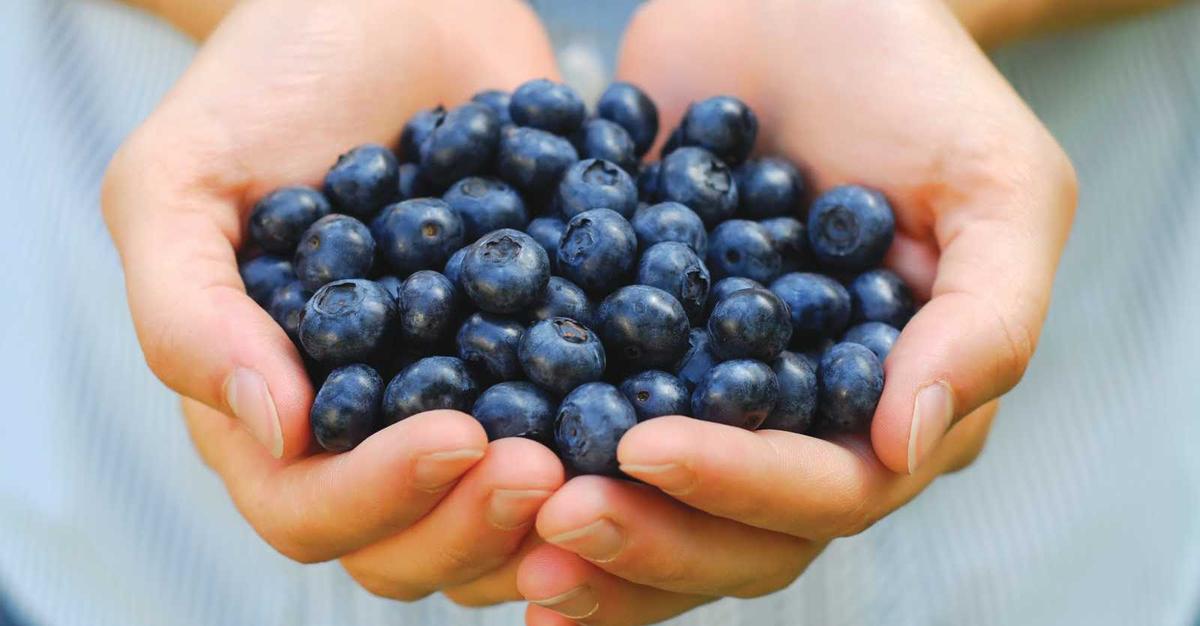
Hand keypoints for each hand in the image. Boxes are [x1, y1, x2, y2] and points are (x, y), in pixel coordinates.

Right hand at [103, 0, 563, 604]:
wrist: (387, 11)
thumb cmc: (268, 85)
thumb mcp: (179, 182)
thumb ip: (187, 313)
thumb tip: (275, 431)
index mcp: (270, 407)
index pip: (308, 510)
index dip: (380, 497)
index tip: (461, 437)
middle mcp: (366, 428)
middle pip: (412, 545)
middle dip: (478, 524)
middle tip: (547, 468)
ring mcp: (459, 396)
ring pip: (502, 516)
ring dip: (555, 512)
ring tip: (609, 458)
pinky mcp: (540, 353)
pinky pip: (579, 428)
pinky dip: (616, 442)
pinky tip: (662, 416)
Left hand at [517, 1, 1075, 622]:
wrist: (800, 2)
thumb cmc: (917, 81)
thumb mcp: (996, 186)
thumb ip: (985, 321)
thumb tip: (909, 448)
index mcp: (898, 405)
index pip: (829, 490)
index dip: (740, 487)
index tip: (644, 449)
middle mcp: (807, 425)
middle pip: (737, 534)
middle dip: (649, 537)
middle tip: (554, 518)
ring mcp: (717, 395)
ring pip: (660, 507)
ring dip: (587, 528)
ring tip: (506, 522)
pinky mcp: (642, 350)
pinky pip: (589, 422)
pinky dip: (539, 453)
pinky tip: (472, 466)